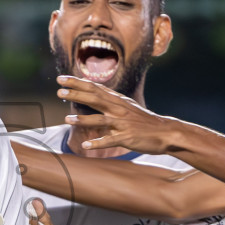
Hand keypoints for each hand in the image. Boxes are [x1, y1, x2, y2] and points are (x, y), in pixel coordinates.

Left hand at [56, 76, 183, 154]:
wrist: (165, 132)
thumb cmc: (143, 121)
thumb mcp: (127, 106)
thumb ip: (110, 101)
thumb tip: (94, 93)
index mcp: (118, 101)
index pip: (94, 88)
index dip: (77, 83)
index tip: (61, 78)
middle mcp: (119, 109)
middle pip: (95, 99)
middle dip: (76, 94)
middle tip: (59, 91)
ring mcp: (123, 123)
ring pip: (100, 120)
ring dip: (83, 120)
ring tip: (67, 119)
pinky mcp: (127, 137)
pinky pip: (110, 140)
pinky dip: (98, 142)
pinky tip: (86, 146)